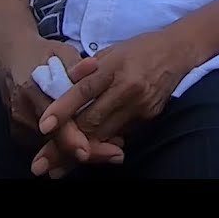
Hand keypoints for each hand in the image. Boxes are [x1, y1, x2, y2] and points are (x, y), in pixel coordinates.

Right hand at [0, 36, 123, 174]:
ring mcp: (19, 125)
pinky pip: (47, 144)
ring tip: (111, 150)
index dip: (72, 138)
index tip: (91, 150)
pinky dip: (69, 147)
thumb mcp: (61, 52)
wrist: (9, 59)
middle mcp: (22, 112)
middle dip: (86, 150)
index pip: (53, 121)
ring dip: (81, 150)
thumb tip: (95, 65)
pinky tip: (93, 145)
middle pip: (55, 141)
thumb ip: (77, 66)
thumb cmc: (41, 54)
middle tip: (116, 154)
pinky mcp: (19, 133)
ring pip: (53, 146)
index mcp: (31, 89)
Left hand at [31, 31, 192, 177]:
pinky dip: (101, 145)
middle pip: (91, 121)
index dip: (63, 109)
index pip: (84, 90)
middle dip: (64, 145)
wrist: (178, 52)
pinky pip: (120, 135)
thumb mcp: (111, 50)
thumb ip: (87, 67)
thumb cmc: (139, 49)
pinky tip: (84, 156)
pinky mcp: (149, 117)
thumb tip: (65, 80)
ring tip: (56, 168)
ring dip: (78, 152)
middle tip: (40, 163)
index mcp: (115, 66)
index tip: (43, 126)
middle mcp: (128, 88)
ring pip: (104, 135)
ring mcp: (140, 105)